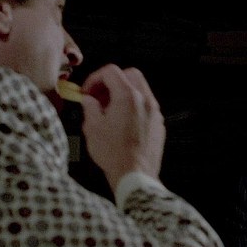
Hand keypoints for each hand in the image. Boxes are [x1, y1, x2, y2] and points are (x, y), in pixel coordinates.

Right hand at [79, 64, 164, 190]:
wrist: (135, 175)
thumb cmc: (113, 153)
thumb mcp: (93, 128)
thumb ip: (90, 107)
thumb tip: (89, 100)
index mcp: (128, 96)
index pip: (111, 71)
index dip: (95, 78)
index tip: (87, 92)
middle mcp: (145, 100)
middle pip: (130, 75)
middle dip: (112, 81)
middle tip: (99, 96)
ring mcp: (154, 112)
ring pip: (140, 90)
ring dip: (124, 93)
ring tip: (109, 111)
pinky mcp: (159, 124)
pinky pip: (146, 106)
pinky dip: (134, 106)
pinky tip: (122, 122)